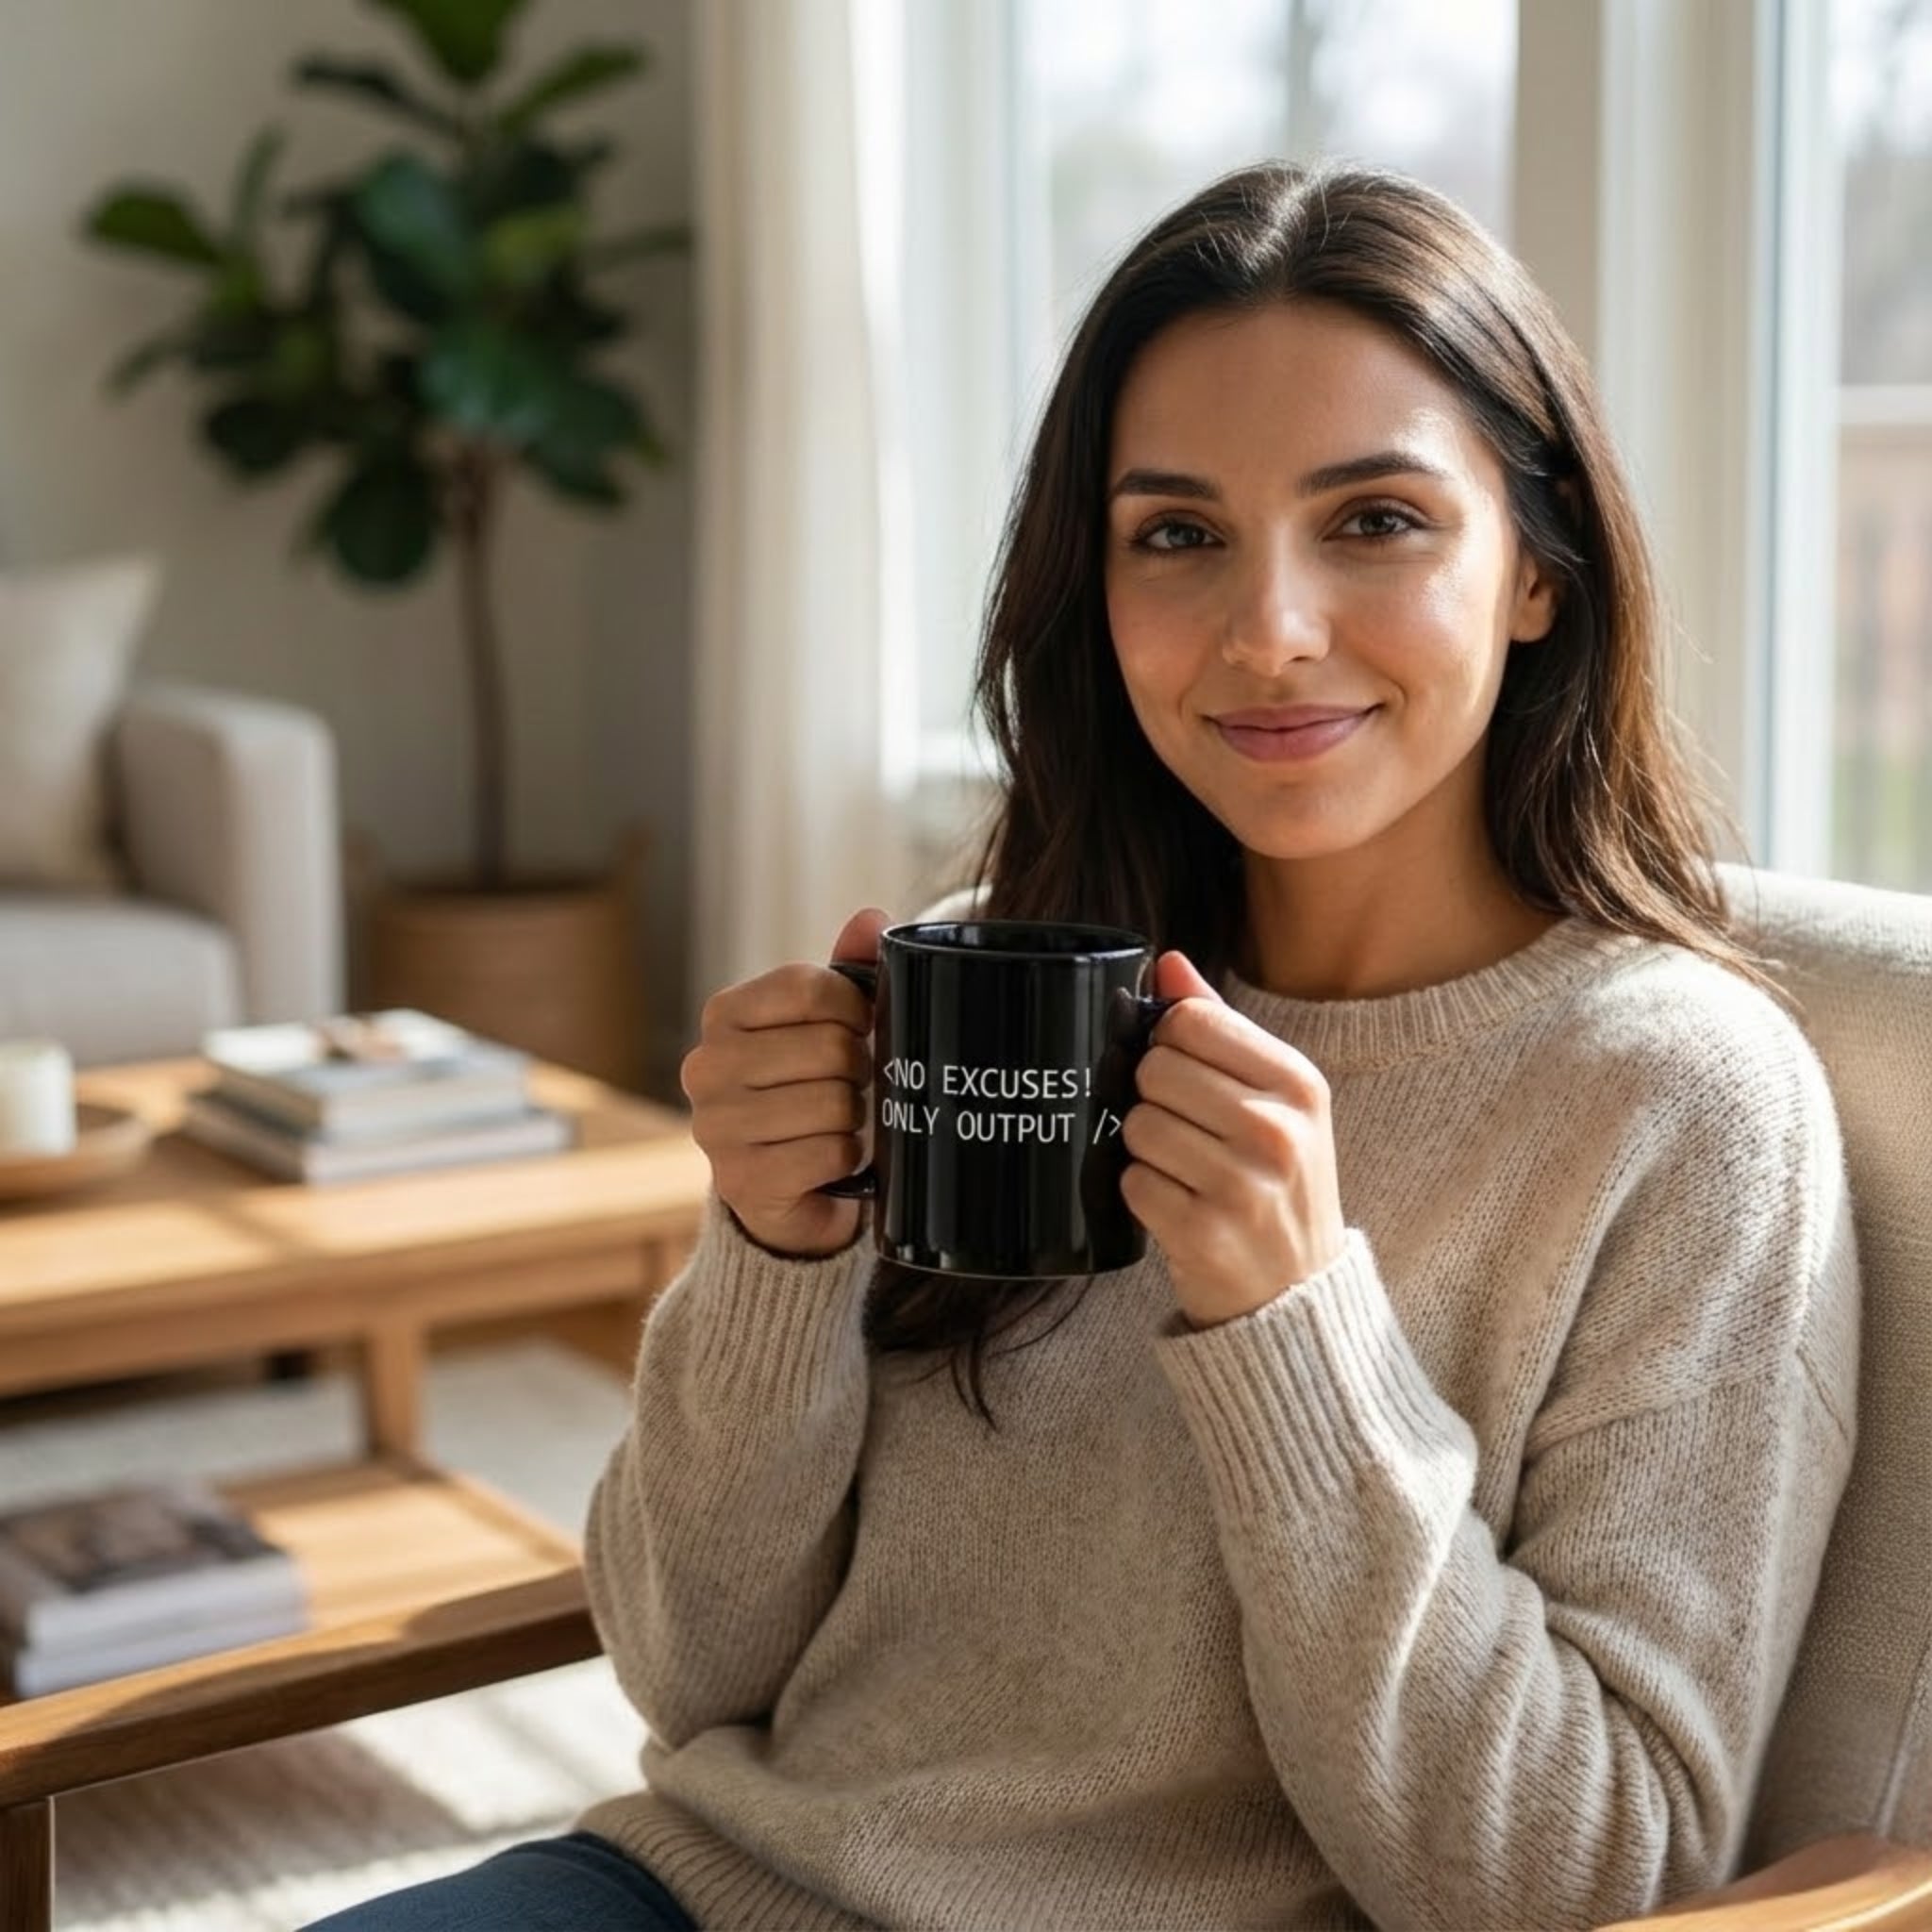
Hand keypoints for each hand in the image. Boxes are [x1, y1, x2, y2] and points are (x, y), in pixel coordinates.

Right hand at [680, 907, 887, 1258]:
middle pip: (830, 1047)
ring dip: (853, 1117)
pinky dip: (845, 1158)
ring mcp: (716, 1126)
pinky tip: (827, 1159)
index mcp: (724, 1014)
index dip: (856, 1007)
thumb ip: (847, 972)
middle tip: (851, 1085)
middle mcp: (706, 1066)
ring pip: (833, 1104)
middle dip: (859, 1069)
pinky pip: (828, 1154)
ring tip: (838, 1121)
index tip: (862, 1027)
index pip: (810, 987)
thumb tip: (871, 918)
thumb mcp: (825, 1026)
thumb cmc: (808, 1090)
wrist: (786, 1189)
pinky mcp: (741, 1180)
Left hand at [1121, 951, 1347, 1328]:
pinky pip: (1132, 1182)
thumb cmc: (1278, 1185)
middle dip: (1152, 1099)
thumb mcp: (1275, 1101)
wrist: (1296, 1296)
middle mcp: (1277, 1130)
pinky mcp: (1203, 1234)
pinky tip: (1177, 1207)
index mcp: (1298, 1083)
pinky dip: (1143, 1195)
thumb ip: (1220, 1028)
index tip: (1184, 1073)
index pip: (1190, 1019)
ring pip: (1137, 1126)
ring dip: (1145, 1150)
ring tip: (1183, 1172)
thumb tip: (1168, 963)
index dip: (1166, 1042)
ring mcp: (1242, 1184)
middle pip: (1154, 1070)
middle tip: (1183, 1131)